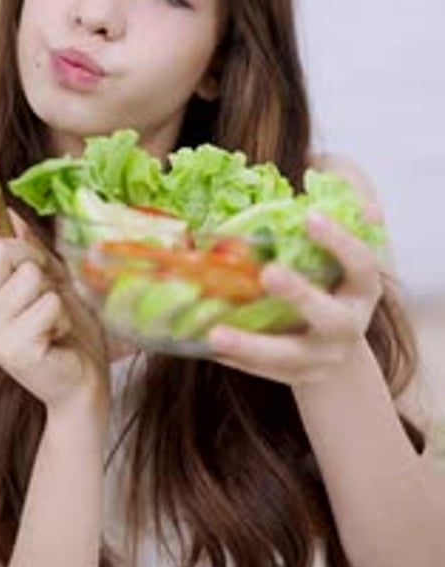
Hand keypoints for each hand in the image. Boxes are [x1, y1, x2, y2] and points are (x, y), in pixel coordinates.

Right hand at [0, 191, 108, 419]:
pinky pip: (47, 304)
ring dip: (53, 291)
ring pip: (27, 276)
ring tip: (55, 318)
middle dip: (34, 258)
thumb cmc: (69, 332)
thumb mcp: (51, 281)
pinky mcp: (15, 351)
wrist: (85, 380)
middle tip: (51, 288)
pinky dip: (62, 314)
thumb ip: (29, 251)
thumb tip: (8, 211)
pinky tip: (58, 336)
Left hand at [208, 210, 382, 386]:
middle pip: (329, 316)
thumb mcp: (341, 262)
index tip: (310, 215)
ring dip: (251, 345)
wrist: (337, 349)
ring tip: (215, 333)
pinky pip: (262, 371)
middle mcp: (348, 326)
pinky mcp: (295, 377)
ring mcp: (322, 357)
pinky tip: (204, 344)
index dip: (340, 241)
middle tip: (269, 272)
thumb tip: (324, 189)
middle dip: (300, 294)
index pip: (361, 264)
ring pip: (288, 355)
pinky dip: (235, 358)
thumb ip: (334, 231)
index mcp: (363, 290)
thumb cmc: (333, 288)